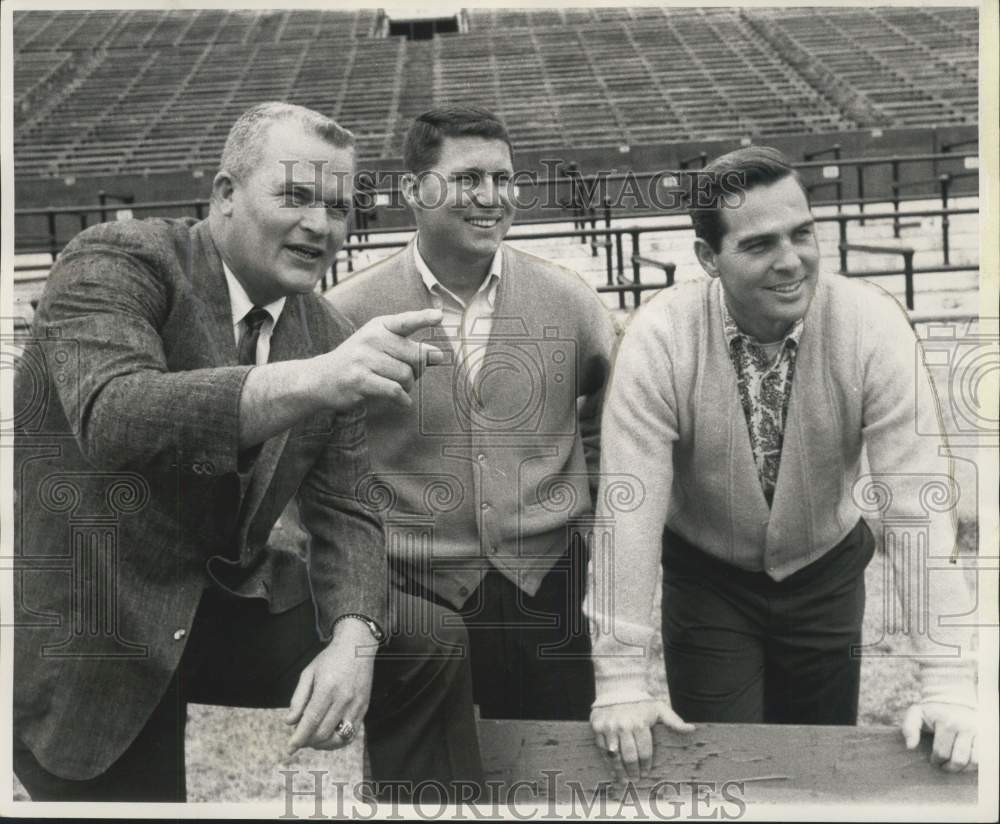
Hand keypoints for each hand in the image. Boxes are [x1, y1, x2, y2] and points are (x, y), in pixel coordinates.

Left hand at [284, 619, 377, 754]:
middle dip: (308, 741)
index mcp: (327, 688)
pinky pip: (352, 734)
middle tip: (301, 738)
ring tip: (314, 740)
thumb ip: (298, 698)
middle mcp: (344, 699)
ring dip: (323, 744)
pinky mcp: (364, 707)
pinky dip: (338, 741)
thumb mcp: (308, 672)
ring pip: (339, 737)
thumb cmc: (330, 658)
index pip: (311, 721)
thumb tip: (290, 722)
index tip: (290, 747)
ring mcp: (356, 704)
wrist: (357, 646)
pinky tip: (329, 738)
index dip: (299, 737)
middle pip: (323, 732)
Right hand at [321, 308, 444, 410]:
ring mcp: (364, 358)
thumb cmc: (358, 362)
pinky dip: (402, 399)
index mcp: (379, 326)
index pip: (405, 321)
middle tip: (408, 376)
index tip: (439, 316)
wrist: (321, 378)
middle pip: (415, 356)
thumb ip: (409, 350)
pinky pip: (394, 390)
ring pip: (406, 375)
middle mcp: (371, 338)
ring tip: (396, 387)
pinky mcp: (359, 379)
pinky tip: (401, 401)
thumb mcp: (381, 348)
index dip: (423, 318)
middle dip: (418, 371)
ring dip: (408, 387)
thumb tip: (439, 356)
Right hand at [591, 699, 694, 779]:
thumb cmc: (641, 702)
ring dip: (619, 771)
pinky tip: (612, 769)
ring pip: (615, 756)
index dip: (646, 765)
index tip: (646, 772)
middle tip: (636, 780)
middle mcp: (624, 726)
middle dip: (633, 771)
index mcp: (640, 723)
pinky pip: (602, 748)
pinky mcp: (597, 726)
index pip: (644, 751)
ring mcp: (609, 727)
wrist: (617, 687)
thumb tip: (692, 729)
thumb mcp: (659, 709)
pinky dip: (607, 761)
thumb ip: (674, 721)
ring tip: (624, 781)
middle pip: (629, 756)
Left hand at [902, 702, 977, 772]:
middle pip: (958, 759)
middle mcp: (963, 726)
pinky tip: (965, 762)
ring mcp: (976, 731)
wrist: (953, 699)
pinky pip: (983, 757)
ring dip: (963, 768)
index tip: (933, 760)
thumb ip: (909, 728)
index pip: (941, 752)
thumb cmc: (932, 711)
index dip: (936, 761)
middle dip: (949, 767)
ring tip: (954, 766)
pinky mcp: (985, 735)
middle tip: (943, 765)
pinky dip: (975, 764)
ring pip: (973, 761)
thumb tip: (910, 747)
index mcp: (945, 721)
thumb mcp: (916, 714)